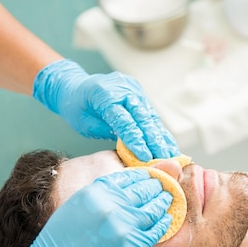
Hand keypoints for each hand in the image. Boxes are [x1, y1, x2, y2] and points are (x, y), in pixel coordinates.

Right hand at [0, 169, 172, 246]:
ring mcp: (124, 227)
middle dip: (158, 186)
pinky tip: (167, 220)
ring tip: (169, 199)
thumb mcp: (77, 205)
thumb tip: (125, 188)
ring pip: (154, 209)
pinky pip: (156, 232)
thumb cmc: (60, 241)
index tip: (152, 176)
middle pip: (145, 190)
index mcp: (97, 191)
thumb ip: (101, 194)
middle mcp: (112, 205)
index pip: (130, 176)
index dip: (145, 175)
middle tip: (165, 186)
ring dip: (164, 202)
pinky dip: (164, 224)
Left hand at [33, 59, 179, 160]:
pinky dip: (159, 131)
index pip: (124, 120)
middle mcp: (123, 88)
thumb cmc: (77, 109)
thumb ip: (110, 133)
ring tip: (173, 154)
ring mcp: (133, 88)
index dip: (136, 140)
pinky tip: (169, 145)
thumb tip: (132, 150)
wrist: (74, 87)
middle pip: (142, 117)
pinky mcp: (139, 93)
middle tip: (165, 158)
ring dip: (161, 137)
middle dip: (155, 140)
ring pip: (150, 116)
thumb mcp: (86, 125)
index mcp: (104, 94)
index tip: (146, 157)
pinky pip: (150, 114)